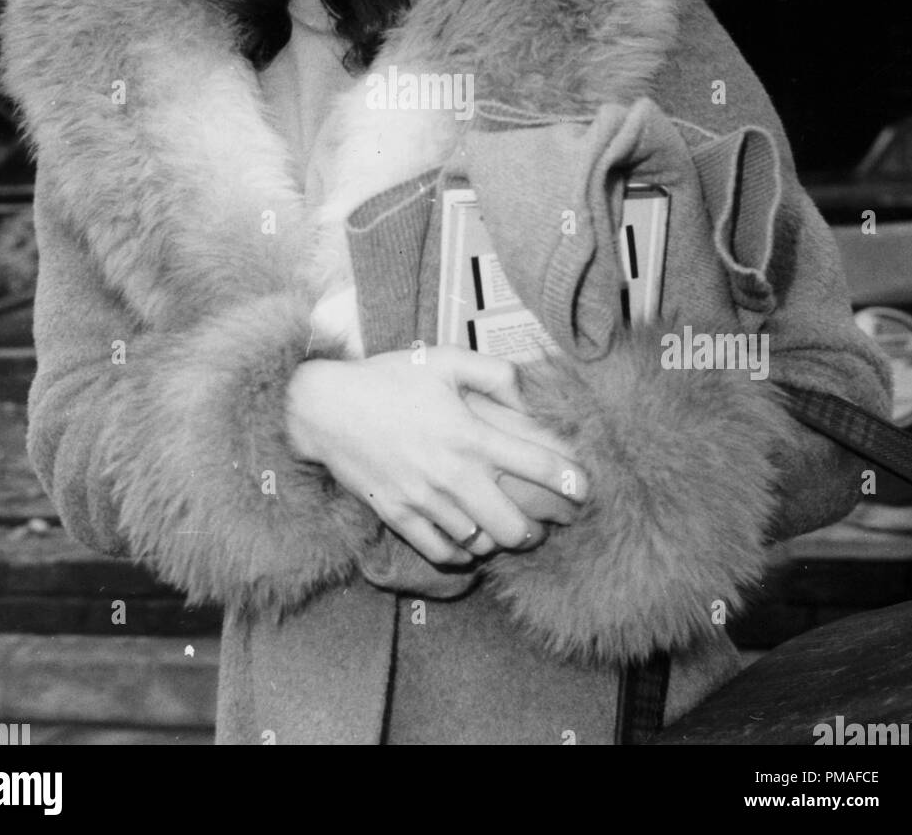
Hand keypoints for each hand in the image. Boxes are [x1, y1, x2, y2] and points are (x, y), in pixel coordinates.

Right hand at [285, 348, 588, 568]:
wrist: (324, 408)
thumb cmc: (389, 379)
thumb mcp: (444, 359)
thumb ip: (494, 372)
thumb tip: (529, 393)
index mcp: (469, 434)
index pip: (539, 467)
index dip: (573, 483)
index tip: (586, 490)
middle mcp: (451, 474)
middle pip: (514, 527)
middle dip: (539, 530)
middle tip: (545, 521)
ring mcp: (424, 502)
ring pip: (481, 545)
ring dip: (500, 540)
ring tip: (506, 528)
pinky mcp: (399, 518)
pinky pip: (443, 552)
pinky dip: (463, 552)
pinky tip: (469, 537)